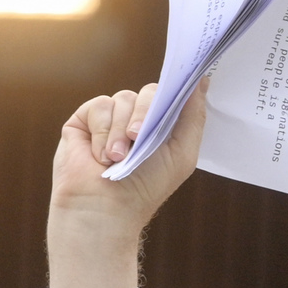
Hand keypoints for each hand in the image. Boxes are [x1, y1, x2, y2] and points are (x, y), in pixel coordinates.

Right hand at [45, 82, 205, 287]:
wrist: (105, 208)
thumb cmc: (145, 188)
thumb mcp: (182, 154)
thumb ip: (193, 117)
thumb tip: (202, 79)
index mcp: (159, 127)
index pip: (168, 97)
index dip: (174, 89)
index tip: (180, 82)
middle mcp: (135, 120)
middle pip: (147, 93)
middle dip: (144, 114)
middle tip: (137, 138)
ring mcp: (110, 119)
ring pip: (122, 99)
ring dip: (120, 131)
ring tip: (116, 159)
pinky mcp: (84, 121)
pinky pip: (98, 106)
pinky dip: (102, 131)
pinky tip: (100, 155)